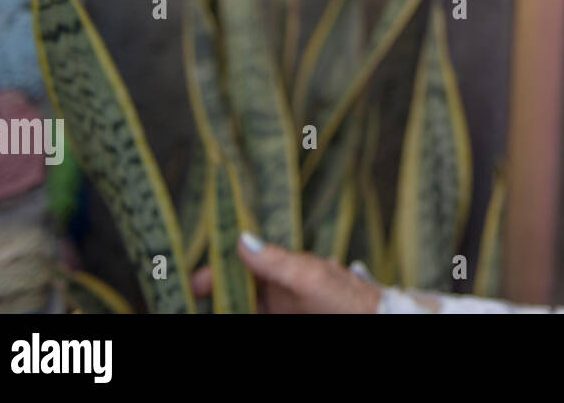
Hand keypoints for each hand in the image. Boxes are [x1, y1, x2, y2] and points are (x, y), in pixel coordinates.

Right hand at [190, 233, 382, 312]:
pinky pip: (257, 314)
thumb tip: (241, 238)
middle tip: (189, 304)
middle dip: (214, 297)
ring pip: (243, 306)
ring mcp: (281, 311)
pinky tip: (228, 312)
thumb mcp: (310, 277)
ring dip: (227, 307)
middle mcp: (277, 292)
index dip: (213, 275)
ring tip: (198, 308)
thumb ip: (276, 260)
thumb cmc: (346, 300)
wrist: (374, 324)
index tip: (190, 286)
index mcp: (282, 271)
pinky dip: (241, 310)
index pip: (238, 268)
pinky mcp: (281, 320)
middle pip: (235, 292)